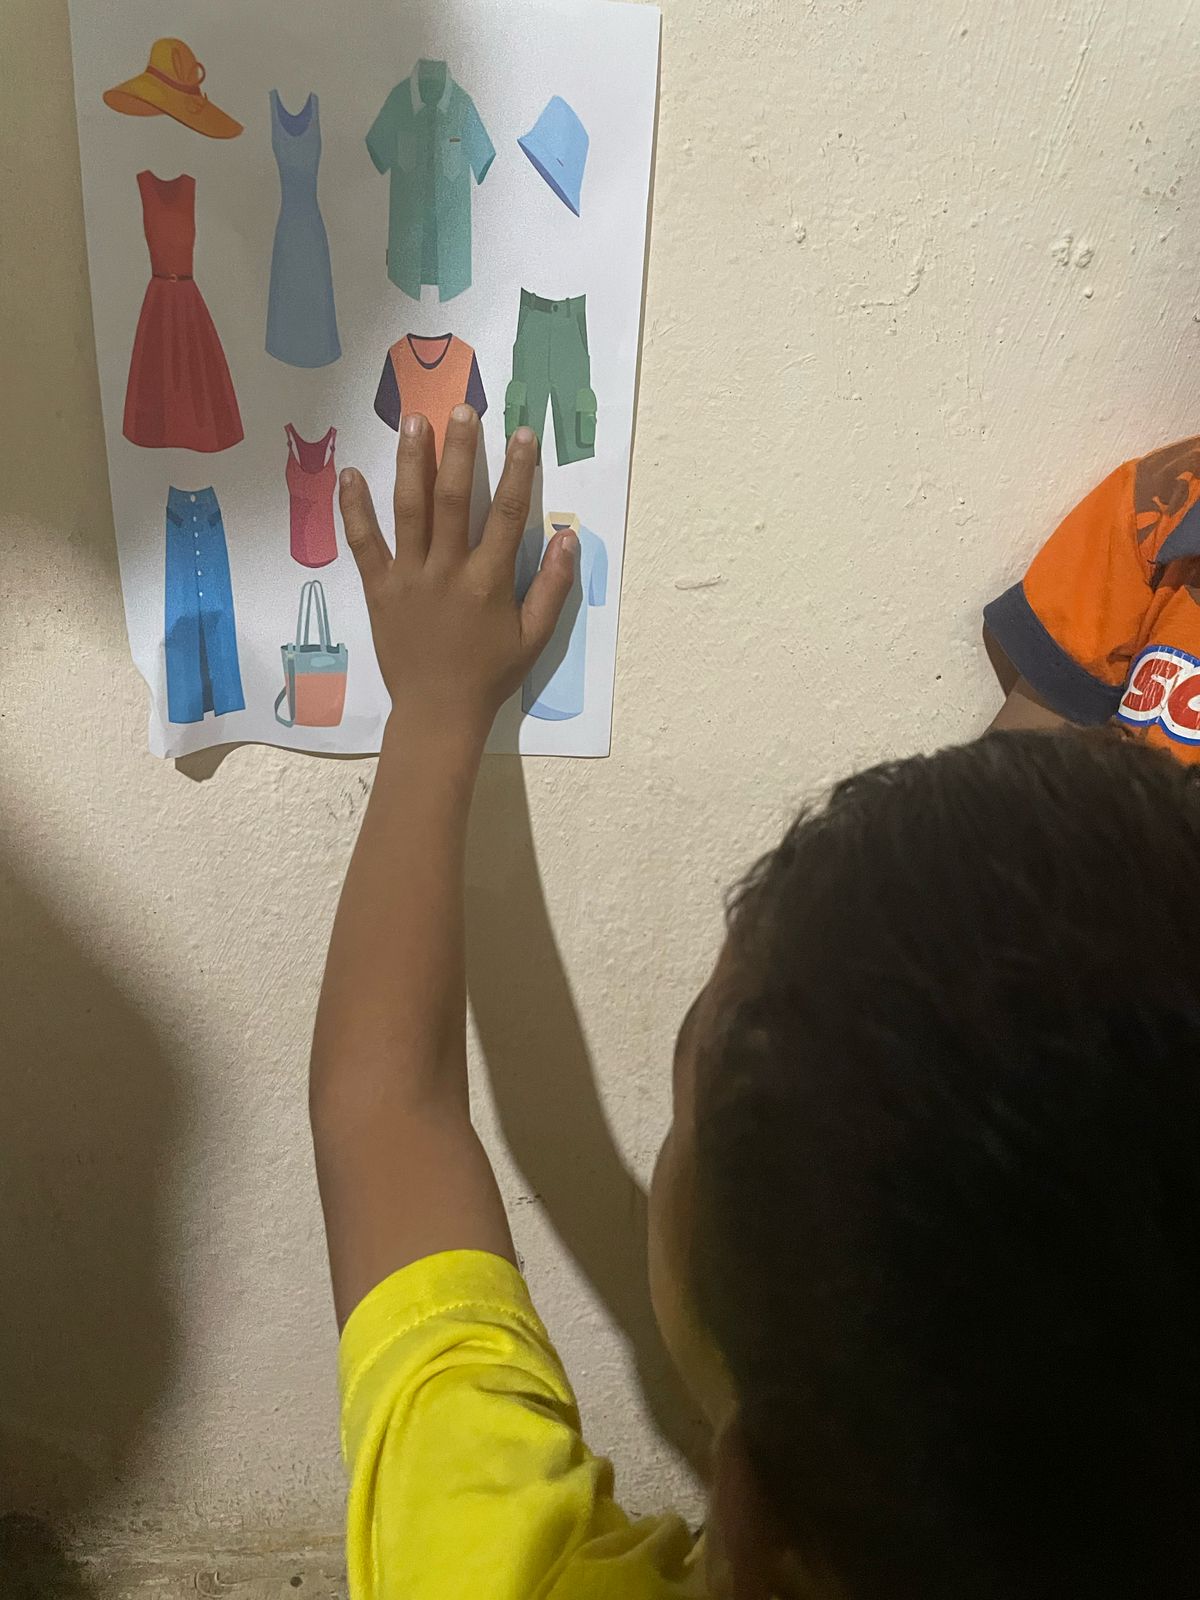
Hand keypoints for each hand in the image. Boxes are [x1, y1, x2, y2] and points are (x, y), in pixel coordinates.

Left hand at [339, 406, 575, 739]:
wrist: (437, 712)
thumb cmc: (489, 675)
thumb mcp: (534, 638)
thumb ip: (553, 587)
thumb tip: (568, 537)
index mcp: (488, 582)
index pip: (506, 514)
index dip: (517, 471)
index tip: (523, 434)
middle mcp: (447, 571)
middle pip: (452, 499)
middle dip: (459, 451)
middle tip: (462, 409)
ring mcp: (409, 577)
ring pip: (408, 510)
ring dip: (411, 463)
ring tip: (414, 422)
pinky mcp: (379, 589)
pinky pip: (363, 543)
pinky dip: (354, 509)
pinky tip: (350, 474)